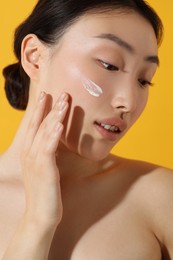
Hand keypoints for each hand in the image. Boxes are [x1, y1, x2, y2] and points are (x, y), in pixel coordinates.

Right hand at [21, 92, 68, 226]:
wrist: (41, 215)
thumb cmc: (45, 191)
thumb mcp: (45, 168)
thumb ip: (48, 153)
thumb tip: (56, 140)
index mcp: (29, 152)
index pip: (34, 126)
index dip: (40, 109)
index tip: (47, 95)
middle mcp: (29, 153)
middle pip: (39, 125)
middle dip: (49, 107)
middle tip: (60, 92)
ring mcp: (35, 161)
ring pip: (44, 133)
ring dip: (54, 115)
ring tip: (63, 101)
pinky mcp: (44, 170)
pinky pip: (48, 148)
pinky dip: (53, 135)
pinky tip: (59, 124)